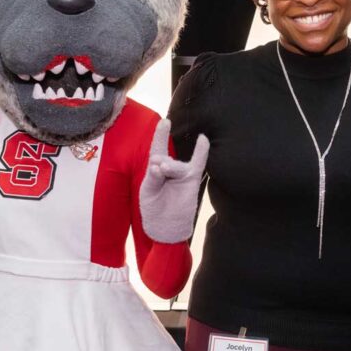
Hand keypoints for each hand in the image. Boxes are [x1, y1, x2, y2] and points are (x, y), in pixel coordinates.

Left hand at [139, 119, 208, 242]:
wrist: (165, 229)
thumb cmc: (154, 209)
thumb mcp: (147, 192)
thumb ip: (152, 177)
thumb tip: (160, 164)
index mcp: (156, 170)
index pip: (157, 148)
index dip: (160, 135)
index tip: (164, 121)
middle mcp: (169, 169)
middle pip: (164, 158)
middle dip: (160, 162)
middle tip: (157, 170)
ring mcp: (181, 175)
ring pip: (175, 165)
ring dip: (169, 167)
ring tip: (163, 171)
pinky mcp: (191, 182)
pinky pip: (198, 164)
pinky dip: (201, 152)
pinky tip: (203, 140)